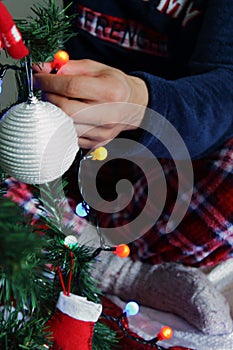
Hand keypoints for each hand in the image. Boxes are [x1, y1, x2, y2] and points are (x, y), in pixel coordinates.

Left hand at [33, 59, 147, 148]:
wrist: (134, 106)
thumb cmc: (114, 85)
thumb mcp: (96, 69)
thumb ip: (68, 67)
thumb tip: (42, 68)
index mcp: (110, 91)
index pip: (71, 87)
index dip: (49, 82)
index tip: (38, 78)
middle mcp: (108, 114)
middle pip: (66, 110)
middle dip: (49, 98)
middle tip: (47, 91)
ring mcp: (103, 132)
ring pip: (66, 125)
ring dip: (55, 112)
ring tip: (58, 102)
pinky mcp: (98, 143)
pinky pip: (71, 135)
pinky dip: (64, 124)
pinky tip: (69, 115)